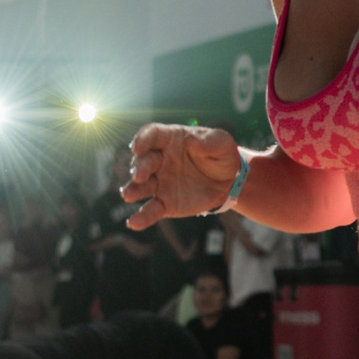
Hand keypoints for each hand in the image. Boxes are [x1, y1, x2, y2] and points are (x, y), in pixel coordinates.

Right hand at [124, 123, 239, 226]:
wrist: (229, 182)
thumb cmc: (222, 156)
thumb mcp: (222, 143)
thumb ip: (208, 142)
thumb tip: (189, 140)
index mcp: (171, 140)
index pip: (151, 135)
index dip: (142, 139)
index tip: (136, 147)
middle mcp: (160, 160)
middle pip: (144, 161)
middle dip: (139, 167)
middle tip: (139, 176)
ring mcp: (160, 182)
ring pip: (141, 186)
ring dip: (133, 190)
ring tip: (129, 195)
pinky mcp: (165, 203)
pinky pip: (151, 210)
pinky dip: (142, 217)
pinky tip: (134, 223)